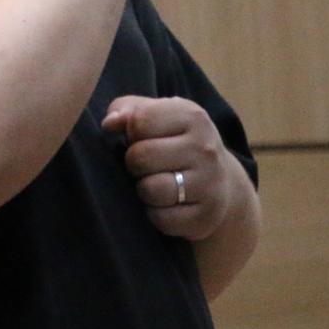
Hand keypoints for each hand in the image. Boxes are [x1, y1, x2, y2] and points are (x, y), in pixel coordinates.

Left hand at [101, 95, 236, 241]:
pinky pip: (161, 219)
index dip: (131, 132)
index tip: (143, 138)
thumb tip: (109, 124)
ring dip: (143, 190)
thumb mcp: (157, 115)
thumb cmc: (175, 141)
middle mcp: (205, 148)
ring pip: (150, 190)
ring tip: (155, 183)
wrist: (219, 181)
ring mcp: (209, 184)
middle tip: (146, 165)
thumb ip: (128, 109)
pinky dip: (156, 214)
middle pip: (140, 156)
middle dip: (134, 163)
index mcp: (193, 117)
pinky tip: (167, 204)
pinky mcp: (206, 216)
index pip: (139, 122)